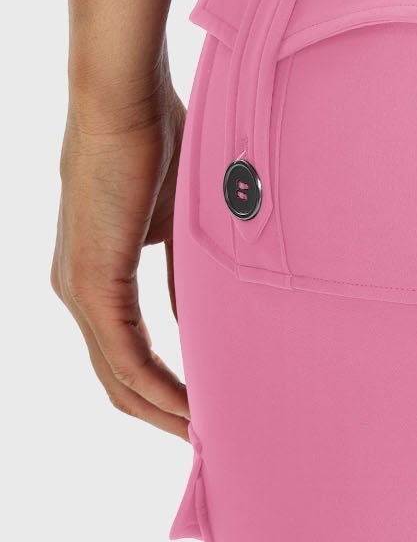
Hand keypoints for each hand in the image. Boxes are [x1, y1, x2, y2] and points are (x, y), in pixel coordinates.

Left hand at [52, 81, 189, 438]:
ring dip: (164, 412)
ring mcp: (79, 291)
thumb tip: (214, 318)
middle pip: (118, 382)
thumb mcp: (182, 222)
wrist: (126, 99)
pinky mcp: (92, 285)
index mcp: (95, 277)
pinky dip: (161, 388)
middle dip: (164, 417)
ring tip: (210, 435)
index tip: (209, 411)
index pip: (126, 356)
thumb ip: (190, 275)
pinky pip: (127, 357)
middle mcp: (77, 292)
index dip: (164, 392)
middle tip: (214, 442)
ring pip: (119, 378)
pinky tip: (193, 408)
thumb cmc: (159, 140)